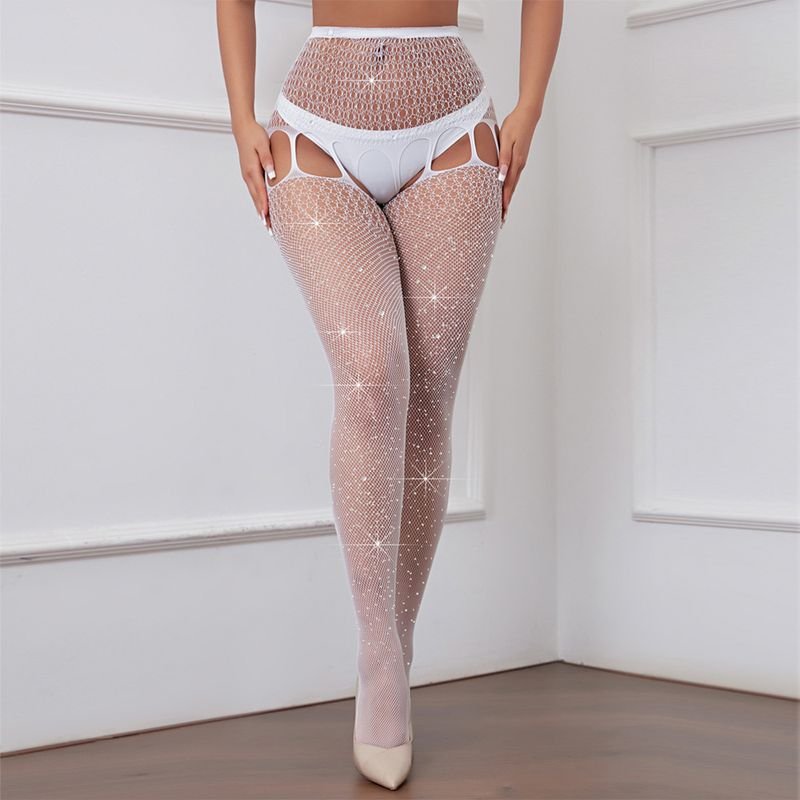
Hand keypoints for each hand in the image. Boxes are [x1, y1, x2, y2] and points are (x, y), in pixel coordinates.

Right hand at [234, 118, 274, 233]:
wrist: (243, 129)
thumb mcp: (263, 144)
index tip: (268, 218)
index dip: (265, 206)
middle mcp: (248, 176)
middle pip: (257, 200)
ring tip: (267, 226)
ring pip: (255, 198)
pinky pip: (255, 193)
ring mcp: (247, 176)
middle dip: (263, 215)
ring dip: (261, 212)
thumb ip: (268, 160)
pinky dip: (259, 203)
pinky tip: (263, 210)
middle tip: (269, 229)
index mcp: (252, 170)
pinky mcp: (249, 175)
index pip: (260, 192)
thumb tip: (272, 174)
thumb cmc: (255, 135)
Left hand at [497, 104, 539, 223]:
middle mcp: (519, 165)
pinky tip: (506, 190)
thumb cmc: (514, 125)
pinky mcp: (520, 158)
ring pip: (513, 183)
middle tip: (502, 219)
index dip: (504, 201)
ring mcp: (521, 162)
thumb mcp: (506, 140)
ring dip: (508, 196)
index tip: (502, 214)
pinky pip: (514, 176)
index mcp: (515, 162)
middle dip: (506, 204)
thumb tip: (501, 176)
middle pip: (512, 189)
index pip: (508, 186)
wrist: (528, 115)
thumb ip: (503, 158)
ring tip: (503, 209)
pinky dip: (509, 186)